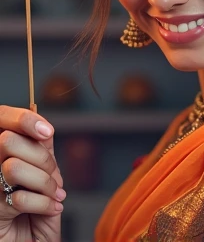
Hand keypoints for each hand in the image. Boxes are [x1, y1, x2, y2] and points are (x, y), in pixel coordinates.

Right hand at [0, 106, 64, 241]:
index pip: (1, 117)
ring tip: (54, 195)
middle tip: (53, 177)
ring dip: (43, 183)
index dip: (23, 119)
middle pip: (8, 141)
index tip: (48, 131)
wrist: (34, 241)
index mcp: (2, 150)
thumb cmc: (37, 207)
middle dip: (41, 158)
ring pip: (13, 168)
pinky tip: (52, 209)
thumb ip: (41, 147)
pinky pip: (18, 199)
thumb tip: (43, 126)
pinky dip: (44, 204)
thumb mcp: (44, 171)